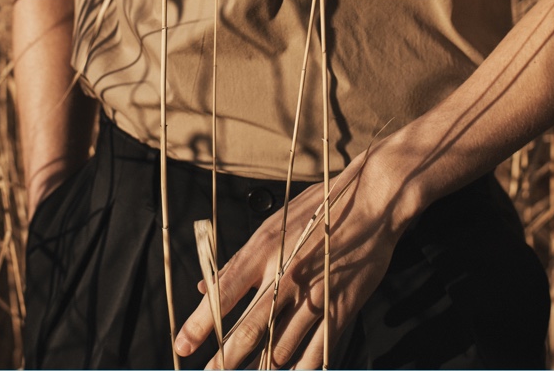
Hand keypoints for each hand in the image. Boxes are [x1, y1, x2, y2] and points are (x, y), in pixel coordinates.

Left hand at [175, 141, 412, 369]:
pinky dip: (301, 370)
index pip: (224, 292)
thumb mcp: (274, 223)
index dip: (199, 323)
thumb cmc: (321, 207)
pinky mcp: (340, 308)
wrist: (371, 200)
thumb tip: (206, 286)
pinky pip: (316, 352)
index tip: (182, 345)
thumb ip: (240, 260)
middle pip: (248, 329)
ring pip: (280, 347)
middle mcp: (285, 274)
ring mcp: (314, 294)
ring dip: (262, 368)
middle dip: (225, 359)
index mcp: (264, 249)